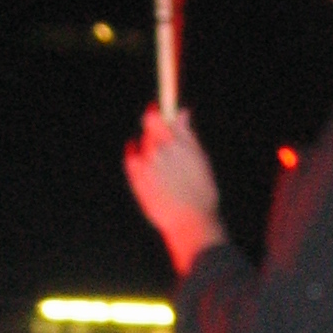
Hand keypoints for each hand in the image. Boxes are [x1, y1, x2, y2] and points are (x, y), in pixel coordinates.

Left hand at [123, 109, 227, 274]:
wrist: (190, 222)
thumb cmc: (201, 192)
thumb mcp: (199, 159)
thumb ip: (187, 134)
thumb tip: (181, 112)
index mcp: (173, 144)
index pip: (155, 117)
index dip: (157, 111)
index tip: (160, 110)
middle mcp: (155, 152)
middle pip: (148, 131)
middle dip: (157, 132)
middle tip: (168, 142)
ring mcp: (143, 167)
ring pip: (142, 147)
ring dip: (150, 148)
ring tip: (166, 165)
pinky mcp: (136, 181)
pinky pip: (131, 159)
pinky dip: (135, 156)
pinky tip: (142, 159)